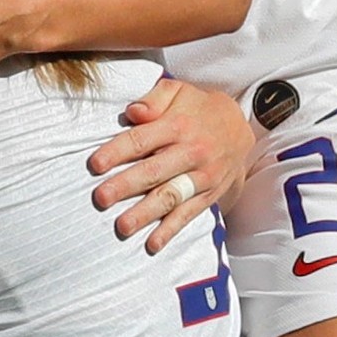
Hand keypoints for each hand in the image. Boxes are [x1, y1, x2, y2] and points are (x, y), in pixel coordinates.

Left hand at [87, 78, 253, 252]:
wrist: (240, 128)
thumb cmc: (198, 109)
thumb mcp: (179, 91)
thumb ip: (155, 99)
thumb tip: (133, 112)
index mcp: (178, 125)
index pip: (143, 139)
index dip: (118, 151)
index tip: (95, 164)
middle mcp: (191, 152)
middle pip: (154, 171)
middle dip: (126, 185)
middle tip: (100, 198)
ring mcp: (202, 177)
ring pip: (171, 196)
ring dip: (146, 213)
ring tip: (122, 226)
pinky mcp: (208, 195)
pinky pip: (189, 215)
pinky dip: (171, 231)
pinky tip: (152, 244)